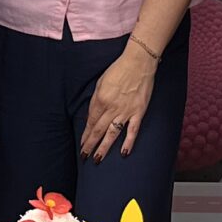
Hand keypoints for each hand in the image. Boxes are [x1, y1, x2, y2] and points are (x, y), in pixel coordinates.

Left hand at [80, 42, 155, 161]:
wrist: (139, 63)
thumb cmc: (118, 70)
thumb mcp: (100, 83)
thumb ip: (96, 100)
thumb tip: (92, 116)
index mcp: (100, 100)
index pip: (90, 122)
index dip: (86, 135)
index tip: (82, 144)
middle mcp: (111, 108)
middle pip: (98, 131)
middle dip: (90, 145)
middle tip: (85, 157)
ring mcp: (126, 112)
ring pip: (112, 134)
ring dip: (104, 148)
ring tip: (97, 159)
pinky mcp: (138, 112)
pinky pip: (133, 131)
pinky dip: (128, 142)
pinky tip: (124, 153)